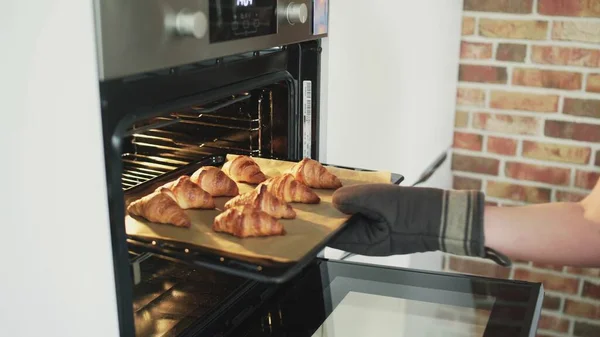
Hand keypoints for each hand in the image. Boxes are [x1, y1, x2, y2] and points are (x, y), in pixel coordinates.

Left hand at [328, 184, 509, 264]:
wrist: (446, 215)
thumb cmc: (418, 213)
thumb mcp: (382, 200)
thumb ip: (354, 198)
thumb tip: (334, 198)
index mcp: (364, 243)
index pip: (331, 234)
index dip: (320, 218)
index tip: (311, 202)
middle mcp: (367, 240)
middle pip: (339, 224)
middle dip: (330, 208)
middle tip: (322, 188)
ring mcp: (375, 231)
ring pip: (351, 216)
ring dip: (345, 201)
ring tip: (338, 184)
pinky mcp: (383, 221)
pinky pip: (364, 211)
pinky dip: (359, 200)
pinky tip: (358, 187)